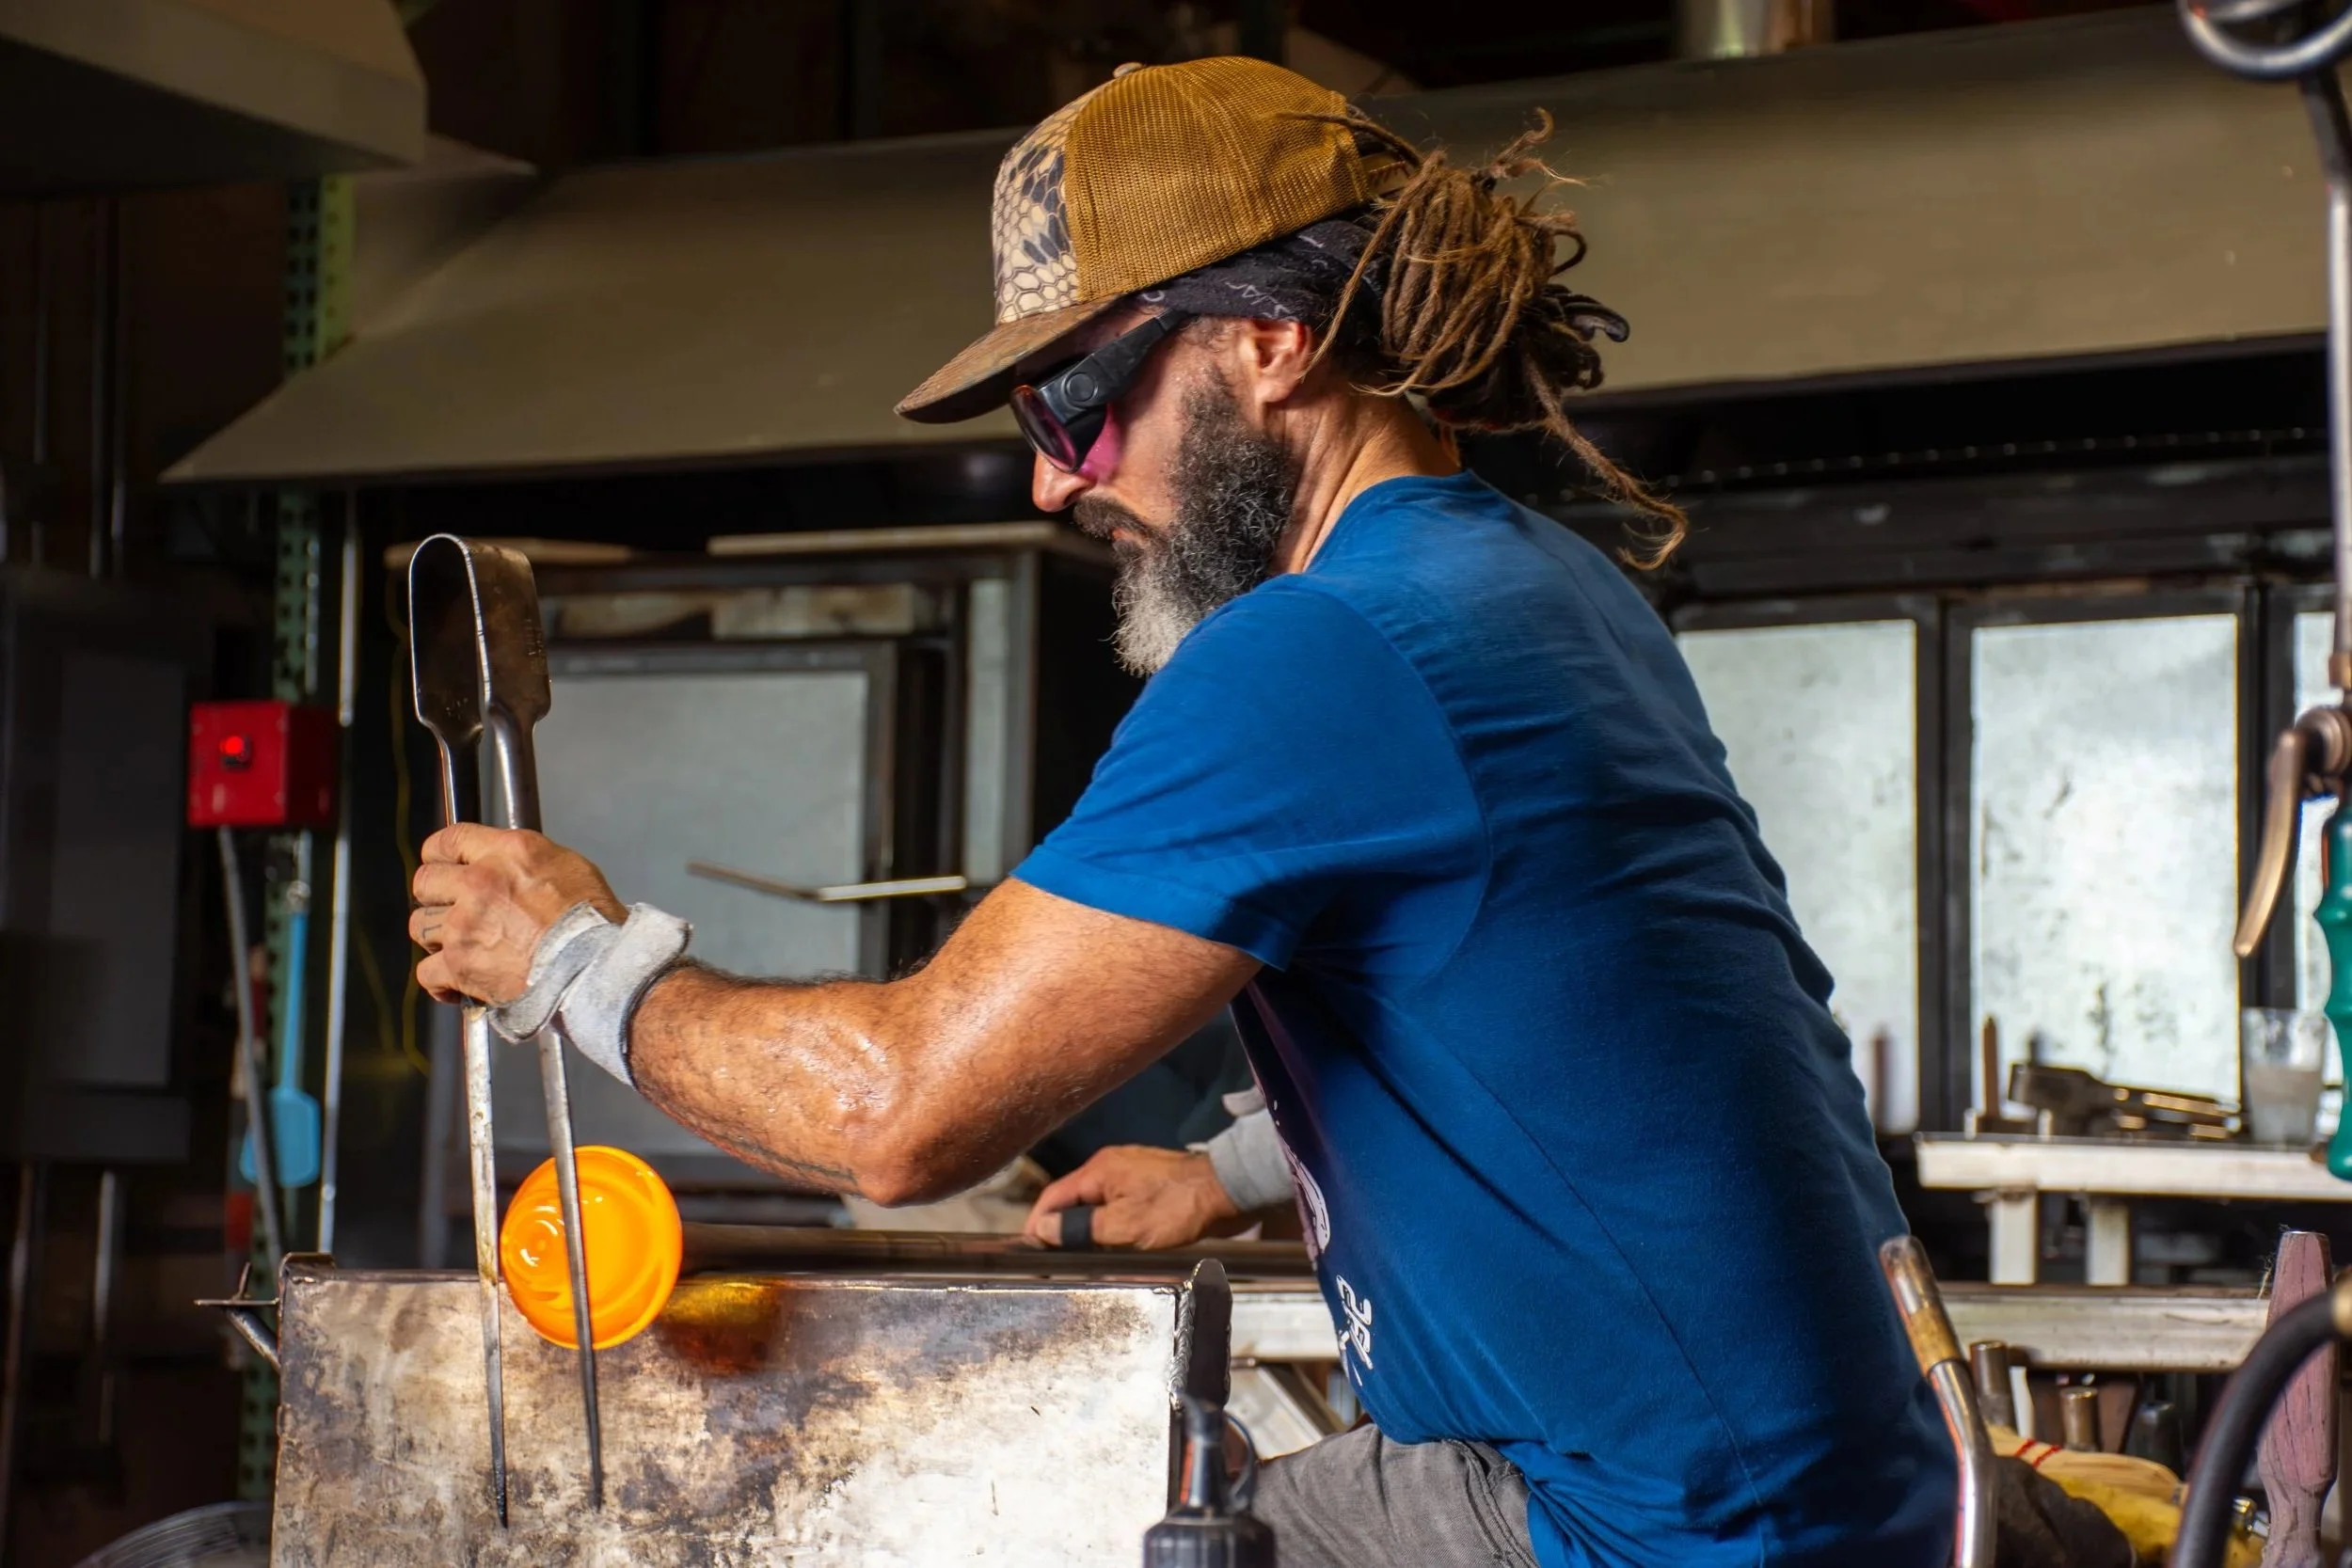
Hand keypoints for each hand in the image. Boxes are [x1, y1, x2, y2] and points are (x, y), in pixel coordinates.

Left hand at [409, 823, 625, 1005]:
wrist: (595, 967)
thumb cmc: (592, 921)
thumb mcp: (569, 867)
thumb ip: (525, 862)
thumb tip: (507, 868)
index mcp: (508, 852)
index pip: (450, 839)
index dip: (439, 854)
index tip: (440, 864)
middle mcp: (479, 882)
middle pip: (426, 882)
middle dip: (435, 897)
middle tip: (451, 911)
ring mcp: (464, 925)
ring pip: (420, 927)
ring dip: (437, 938)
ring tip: (459, 948)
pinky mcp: (458, 965)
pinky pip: (427, 972)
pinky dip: (440, 981)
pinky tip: (456, 984)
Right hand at [1023, 1146, 1239, 1250]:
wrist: (1228, 1190)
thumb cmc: (1178, 1207)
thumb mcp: (1124, 1226)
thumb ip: (1081, 1228)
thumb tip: (1043, 1227)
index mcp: (1099, 1170)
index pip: (1052, 1196)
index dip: (1037, 1223)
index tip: (1029, 1249)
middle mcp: (1111, 1167)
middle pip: (1073, 1200)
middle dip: (1062, 1228)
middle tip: (1055, 1258)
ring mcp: (1132, 1175)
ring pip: (1096, 1205)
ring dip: (1088, 1229)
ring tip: (1083, 1257)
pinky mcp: (1150, 1186)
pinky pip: (1118, 1207)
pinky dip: (1111, 1225)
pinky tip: (1115, 1245)